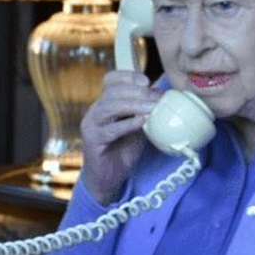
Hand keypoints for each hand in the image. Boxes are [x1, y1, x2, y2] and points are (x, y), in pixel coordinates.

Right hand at [78, 70, 158, 203]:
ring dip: (134, 105)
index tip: (146, 81)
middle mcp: (95, 111)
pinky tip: (142, 122)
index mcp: (105, 103)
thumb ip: (145, 111)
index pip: (111, 80)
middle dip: (136, 92)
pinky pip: (111, 129)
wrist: (108, 178)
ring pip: (110, 107)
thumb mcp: (139, 126)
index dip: (127, 76)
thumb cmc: (123, 151)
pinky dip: (128, 124)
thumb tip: (163, 95)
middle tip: (156, 97)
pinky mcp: (93, 140)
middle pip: (112, 92)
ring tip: (152, 108)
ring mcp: (92, 125)